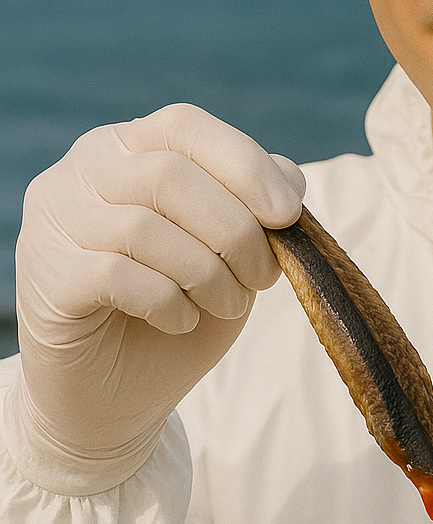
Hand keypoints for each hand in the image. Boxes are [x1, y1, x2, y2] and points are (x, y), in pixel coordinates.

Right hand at [11, 103, 304, 492]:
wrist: (121, 395)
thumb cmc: (181, 316)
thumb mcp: (234, 263)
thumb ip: (257, 215)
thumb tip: (293, 178)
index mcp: (131, 150)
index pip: (185, 127)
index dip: (246, 166)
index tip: (289, 216)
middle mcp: (85, 171)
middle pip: (170, 175)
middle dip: (236, 233)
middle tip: (262, 280)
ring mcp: (57, 221)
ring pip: (145, 227)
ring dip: (208, 275)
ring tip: (226, 306)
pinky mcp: (47, 276)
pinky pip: (118, 276)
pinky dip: (168, 303)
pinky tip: (181, 321)